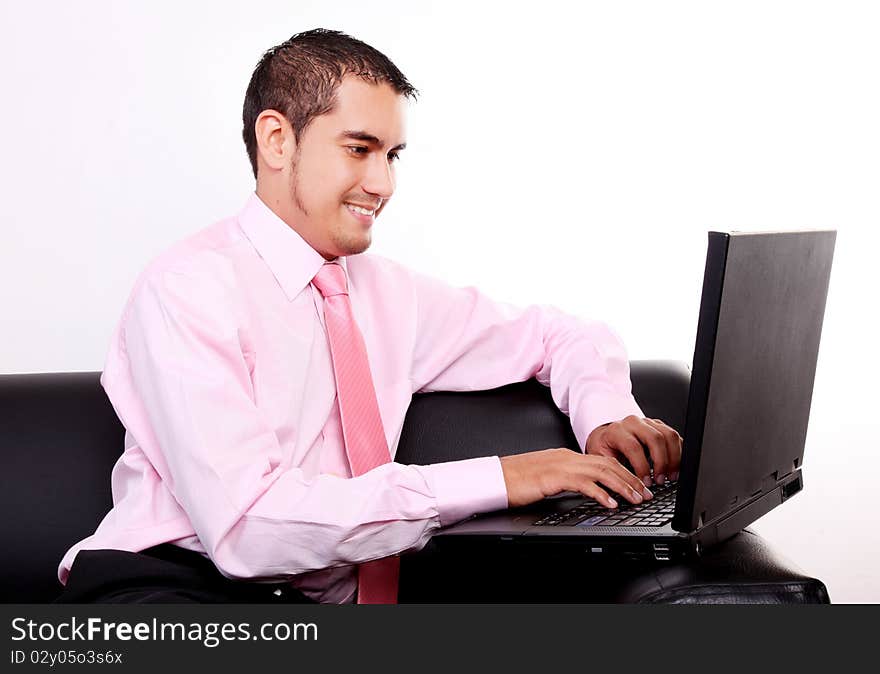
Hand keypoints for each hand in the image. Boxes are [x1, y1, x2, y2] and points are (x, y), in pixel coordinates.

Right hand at [499, 447, 652, 508]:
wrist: (496, 478)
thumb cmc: (517, 480)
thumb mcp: (548, 479)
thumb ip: (567, 481)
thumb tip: (586, 490)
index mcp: (567, 456)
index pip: (603, 462)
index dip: (625, 473)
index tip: (639, 486)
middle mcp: (568, 457)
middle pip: (608, 465)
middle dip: (631, 479)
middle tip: (646, 494)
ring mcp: (562, 465)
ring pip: (602, 472)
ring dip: (623, 486)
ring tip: (636, 499)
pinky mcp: (554, 477)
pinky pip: (584, 484)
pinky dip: (601, 494)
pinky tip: (611, 504)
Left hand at [585, 415, 682, 486]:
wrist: (606, 436)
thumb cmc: (605, 449)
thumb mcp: (601, 460)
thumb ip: (611, 470)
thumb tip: (622, 488)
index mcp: (616, 431)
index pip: (633, 447)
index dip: (642, 467)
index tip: (646, 483)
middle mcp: (633, 423)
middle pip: (655, 438)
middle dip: (661, 462)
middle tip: (661, 481)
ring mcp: (648, 422)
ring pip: (669, 435)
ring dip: (674, 458)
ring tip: (671, 476)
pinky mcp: (659, 426)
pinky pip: (675, 436)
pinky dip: (679, 453)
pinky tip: (676, 467)